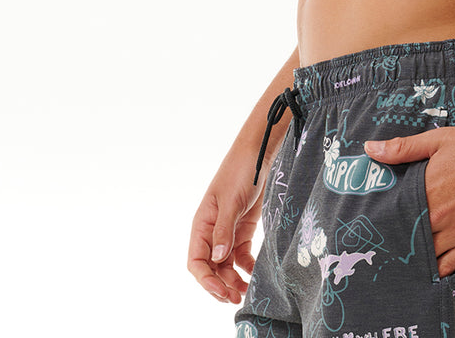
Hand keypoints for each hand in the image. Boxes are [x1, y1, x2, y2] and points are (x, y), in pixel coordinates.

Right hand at [187, 158, 262, 303]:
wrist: (257, 156)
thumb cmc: (239, 172)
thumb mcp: (231, 201)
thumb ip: (224, 230)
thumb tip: (217, 258)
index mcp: (202, 225)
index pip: (196, 261)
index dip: (206, 280)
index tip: (221, 291)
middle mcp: (212, 232)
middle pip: (211, 268)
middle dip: (220, 285)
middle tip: (236, 298)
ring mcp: (227, 232)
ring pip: (225, 266)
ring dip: (233, 281)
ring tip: (246, 292)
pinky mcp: (243, 230)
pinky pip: (241, 256)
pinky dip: (246, 268)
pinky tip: (254, 274)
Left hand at [365, 123, 454, 275]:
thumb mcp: (439, 140)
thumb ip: (403, 148)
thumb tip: (369, 149)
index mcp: (427, 190)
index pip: (395, 214)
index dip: (385, 220)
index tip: (374, 225)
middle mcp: (440, 215)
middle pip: (409, 236)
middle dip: (398, 240)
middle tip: (384, 246)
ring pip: (428, 255)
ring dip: (415, 257)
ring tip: (402, 260)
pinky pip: (451, 266)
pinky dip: (437, 270)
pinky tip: (428, 271)